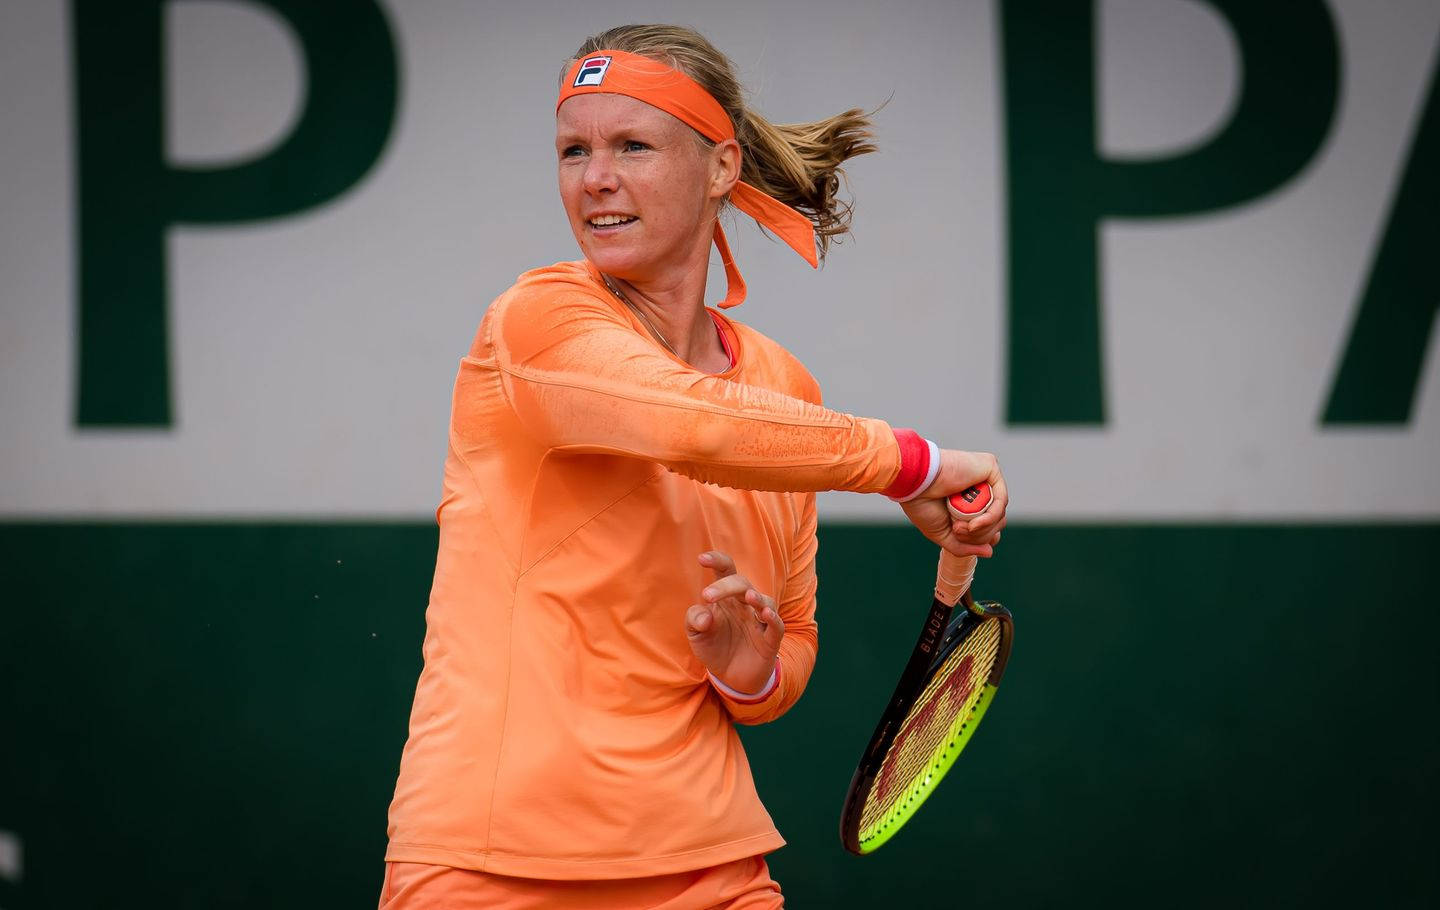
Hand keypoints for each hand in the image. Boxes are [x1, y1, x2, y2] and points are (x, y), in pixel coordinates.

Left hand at [685, 551, 783, 694]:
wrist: (731, 677)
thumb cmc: (714, 647)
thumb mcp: (696, 635)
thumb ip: (694, 620)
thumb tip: (704, 615)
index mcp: (727, 598)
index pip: (725, 571)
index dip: (716, 561)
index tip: (702, 558)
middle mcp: (745, 605)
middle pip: (742, 584)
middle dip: (726, 586)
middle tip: (707, 596)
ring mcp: (759, 621)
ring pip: (765, 600)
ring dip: (757, 597)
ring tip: (748, 597)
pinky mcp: (770, 640)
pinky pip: (776, 625)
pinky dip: (774, 618)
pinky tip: (766, 614)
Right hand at [899, 449, 1007, 557]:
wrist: (913, 482)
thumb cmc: (921, 504)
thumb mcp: (943, 534)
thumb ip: (964, 546)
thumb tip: (989, 552)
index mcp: (969, 501)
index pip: (990, 526)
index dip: (982, 538)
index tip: (962, 537)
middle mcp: (980, 488)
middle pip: (996, 522)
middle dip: (978, 535)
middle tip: (956, 530)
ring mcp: (986, 477)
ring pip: (999, 514)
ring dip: (981, 529)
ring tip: (958, 527)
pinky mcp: (990, 466)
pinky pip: (1001, 500)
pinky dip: (990, 517)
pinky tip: (973, 524)